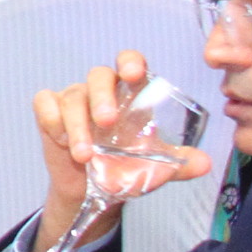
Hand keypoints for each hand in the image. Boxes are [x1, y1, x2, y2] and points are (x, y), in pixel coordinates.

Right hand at [29, 52, 216, 251]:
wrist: (92, 190)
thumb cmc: (124, 168)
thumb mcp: (154, 167)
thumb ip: (179, 163)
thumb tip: (206, 163)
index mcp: (128, 94)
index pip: (129, 62)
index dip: (130, 62)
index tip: (134, 74)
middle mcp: (100, 90)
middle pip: (98, 75)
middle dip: (101, 96)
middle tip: (107, 123)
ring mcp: (73, 98)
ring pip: (71, 97)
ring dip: (76, 126)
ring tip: (85, 156)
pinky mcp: (49, 111)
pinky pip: (45, 105)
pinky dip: (52, 121)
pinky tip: (61, 141)